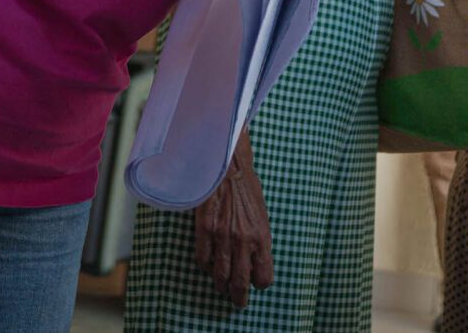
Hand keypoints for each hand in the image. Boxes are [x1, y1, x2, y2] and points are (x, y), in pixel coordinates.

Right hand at [192, 128, 273, 307]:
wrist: (228, 167)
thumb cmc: (247, 189)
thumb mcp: (262, 215)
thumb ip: (259, 240)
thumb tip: (256, 260)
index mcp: (261, 237)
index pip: (264, 276)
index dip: (260, 282)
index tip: (256, 283)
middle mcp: (243, 240)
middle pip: (241, 281)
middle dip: (239, 296)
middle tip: (238, 301)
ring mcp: (222, 236)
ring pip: (220, 274)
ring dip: (221, 284)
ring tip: (221, 287)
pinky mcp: (204, 229)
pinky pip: (203, 258)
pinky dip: (205, 265)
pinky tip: (207, 264)